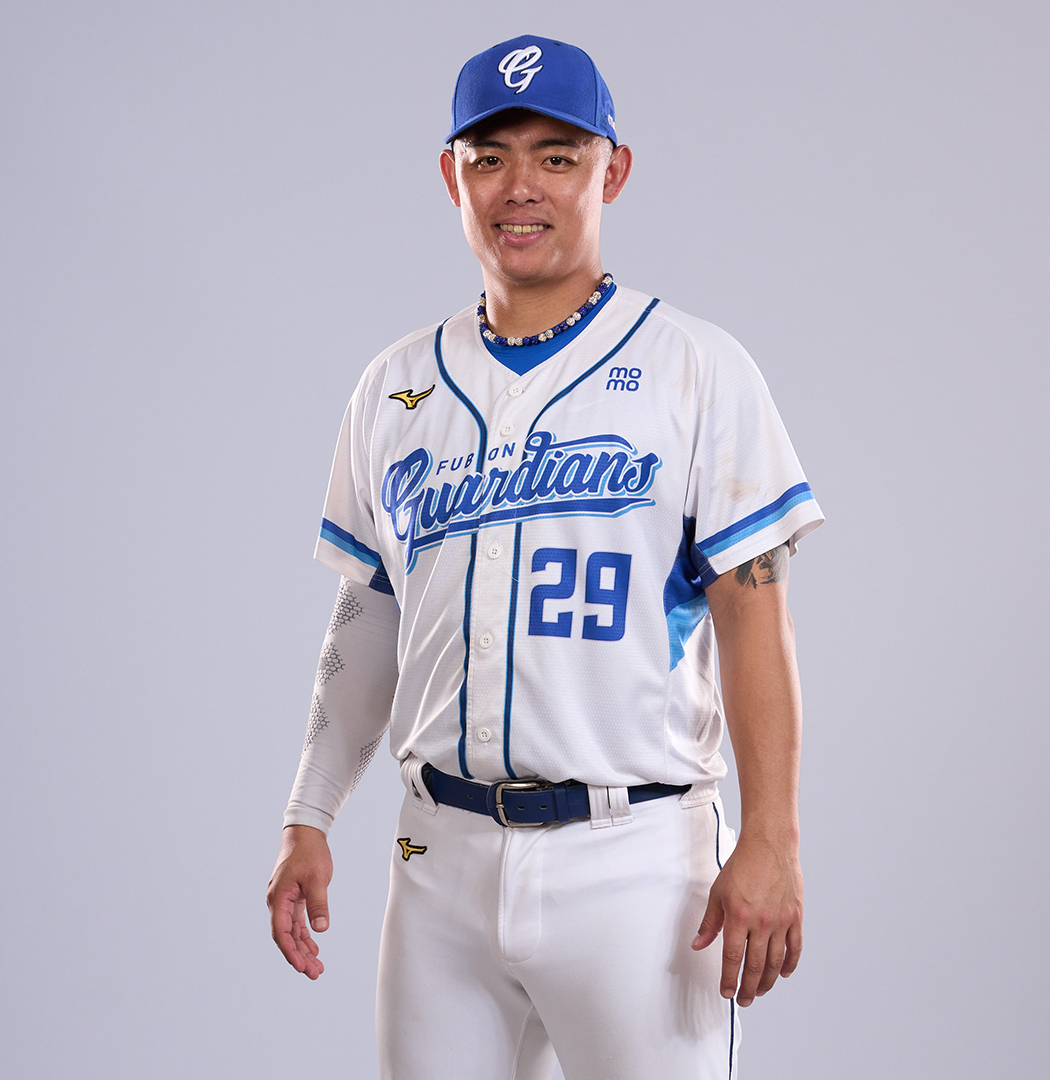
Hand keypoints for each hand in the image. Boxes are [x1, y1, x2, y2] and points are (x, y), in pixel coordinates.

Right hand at [266, 824, 332, 979]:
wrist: (305, 834)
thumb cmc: (309, 853)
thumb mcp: (317, 879)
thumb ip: (318, 904)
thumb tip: (321, 929)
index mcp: (279, 898)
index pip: (281, 932)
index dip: (291, 951)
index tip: (302, 967)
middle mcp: (278, 902)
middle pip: (286, 936)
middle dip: (299, 956)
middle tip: (314, 973)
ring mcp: (285, 901)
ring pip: (292, 931)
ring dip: (303, 948)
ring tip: (317, 967)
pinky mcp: (293, 898)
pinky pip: (296, 922)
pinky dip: (304, 935)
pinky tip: (314, 948)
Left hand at [691, 836, 802, 1006]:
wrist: (769, 845)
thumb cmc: (742, 865)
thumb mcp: (718, 892)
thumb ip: (710, 922)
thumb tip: (698, 944)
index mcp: (738, 916)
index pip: (732, 957)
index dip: (729, 979)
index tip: (726, 992)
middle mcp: (761, 922)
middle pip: (755, 966)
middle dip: (748, 987)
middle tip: (744, 1000)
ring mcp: (781, 921)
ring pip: (775, 961)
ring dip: (767, 981)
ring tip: (760, 990)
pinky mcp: (795, 916)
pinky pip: (795, 947)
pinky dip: (789, 964)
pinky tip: (782, 973)